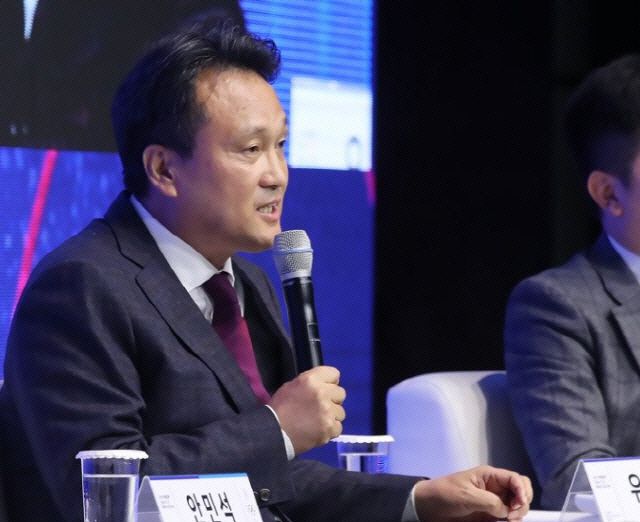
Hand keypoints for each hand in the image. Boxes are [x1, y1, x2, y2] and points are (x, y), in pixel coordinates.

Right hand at [269, 366, 345, 454]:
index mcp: (311, 379)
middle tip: (320, 407)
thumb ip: (310, 383)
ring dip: (332, 416)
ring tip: (318, 421)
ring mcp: (327, 411)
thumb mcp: (292, 386)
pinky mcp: (329, 428)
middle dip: (332, 400)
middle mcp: (322, 393)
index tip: (325, 389)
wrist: (274, 432)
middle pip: (341, 393)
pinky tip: (319, 431)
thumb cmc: (280, 408)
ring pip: (341, 412)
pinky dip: (330, 431)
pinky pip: (339, 427)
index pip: (334, 373)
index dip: (330, 382)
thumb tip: (323, 386)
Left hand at [413, 465, 532, 521]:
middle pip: (520, 493)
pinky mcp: (489, 516)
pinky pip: (506, 518)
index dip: (522, 491)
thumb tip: (507, 511)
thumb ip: (489, 502)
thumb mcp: (466, 495)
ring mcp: (493, 503)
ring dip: (517, 514)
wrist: (428, 507)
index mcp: (489, 476)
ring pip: (516, 507)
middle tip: (513, 517)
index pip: (515, 479)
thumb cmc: (445, 494)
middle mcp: (495, 488)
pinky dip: (509, 521)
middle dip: (522, 503)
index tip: (519, 505)